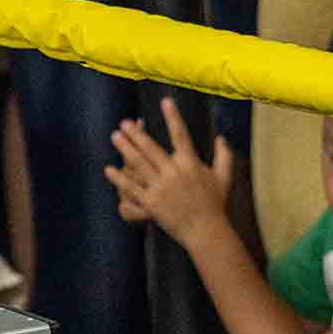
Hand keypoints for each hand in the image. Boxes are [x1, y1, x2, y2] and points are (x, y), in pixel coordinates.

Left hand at [103, 97, 233, 249]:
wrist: (206, 232)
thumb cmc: (215, 205)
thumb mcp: (223, 178)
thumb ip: (224, 155)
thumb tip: (222, 136)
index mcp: (191, 164)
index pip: (181, 135)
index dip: (173, 117)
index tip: (166, 101)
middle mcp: (175, 174)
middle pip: (152, 149)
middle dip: (137, 134)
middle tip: (123, 123)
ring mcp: (162, 189)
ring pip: (139, 165)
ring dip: (125, 149)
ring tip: (115, 136)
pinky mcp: (152, 204)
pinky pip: (132, 188)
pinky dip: (119, 179)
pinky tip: (108, 169)